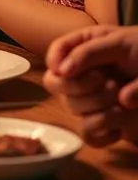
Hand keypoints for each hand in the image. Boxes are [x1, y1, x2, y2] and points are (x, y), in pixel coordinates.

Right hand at [44, 25, 137, 146]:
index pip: (54, 54)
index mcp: (83, 47)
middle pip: (54, 84)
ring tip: (124, 104)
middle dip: (80, 87)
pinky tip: (121, 127)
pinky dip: (104, 134)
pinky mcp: (101, 123)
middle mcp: (80, 74)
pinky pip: (88, 135)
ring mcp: (89, 99)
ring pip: (71, 110)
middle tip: (110, 84)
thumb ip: (91, 53)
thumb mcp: (123, 44)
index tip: (68, 72)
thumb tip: (63, 72)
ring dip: (100, 108)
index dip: (56, 63)